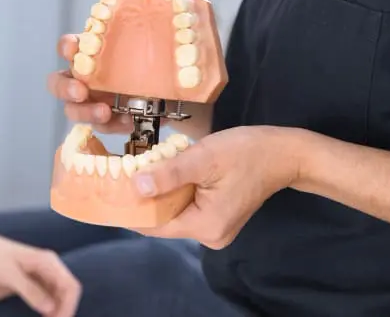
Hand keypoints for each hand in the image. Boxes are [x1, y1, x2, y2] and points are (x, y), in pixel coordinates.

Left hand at [0, 231, 80, 316]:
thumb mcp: (10, 276)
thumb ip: (30, 291)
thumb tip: (50, 308)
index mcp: (47, 261)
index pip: (70, 286)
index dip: (68, 307)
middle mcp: (49, 264)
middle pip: (68, 291)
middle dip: (64, 310)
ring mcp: (42, 270)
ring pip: (60, 293)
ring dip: (58, 310)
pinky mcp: (34, 276)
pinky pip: (50, 293)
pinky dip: (50, 306)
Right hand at [46, 0, 210, 135]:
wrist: (187, 92)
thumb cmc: (169, 59)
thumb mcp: (168, 32)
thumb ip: (160, 9)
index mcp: (94, 51)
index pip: (70, 46)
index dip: (67, 47)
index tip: (73, 49)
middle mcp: (88, 76)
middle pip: (58, 83)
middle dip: (64, 87)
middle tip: (81, 91)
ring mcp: (95, 100)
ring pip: (73, 110)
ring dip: (84, 112)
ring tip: (105, 113)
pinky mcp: (110, 121)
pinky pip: (102, 127)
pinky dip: (113, 125)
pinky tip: (128, 121)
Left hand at [130, 126, 303, 248]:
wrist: (284, 153)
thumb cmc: (247, 152)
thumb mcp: (204, 158)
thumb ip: (169, 174)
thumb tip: (136, 186)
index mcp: (205, 226)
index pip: (155, 226)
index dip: (129, 209)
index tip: (106, 192)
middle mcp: (209, 236)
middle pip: (163, 220)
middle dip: (143, 197)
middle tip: (118, 174)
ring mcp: (215, 228)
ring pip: (174, 212)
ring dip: (159, 192)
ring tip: (136, 169)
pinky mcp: (218, 216)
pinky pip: (186, 207)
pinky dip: (174, 191)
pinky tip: (163, 172)